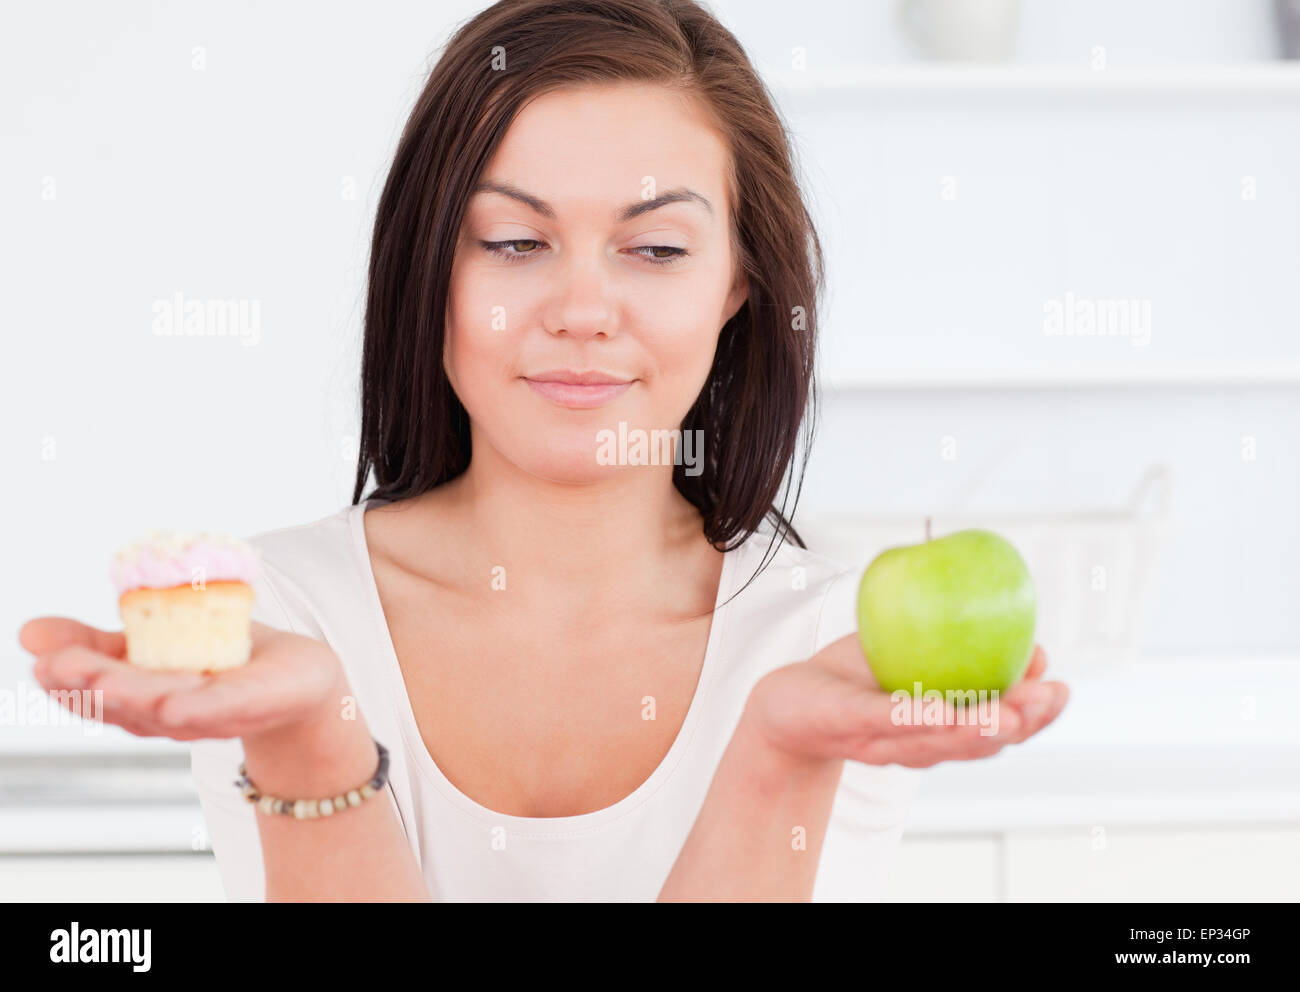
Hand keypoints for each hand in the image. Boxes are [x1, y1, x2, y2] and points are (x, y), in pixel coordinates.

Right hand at [20, 617, 346, 742]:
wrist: (299, 682)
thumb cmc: (222, 659)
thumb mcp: (156, 642)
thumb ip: (98, 641)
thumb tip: (28, 632)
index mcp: (142, 697)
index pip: (95, 691)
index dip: (65, 676)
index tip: (36, 653)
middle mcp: (169, 713)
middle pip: (124, 703)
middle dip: (89, 684)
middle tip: (54, 666)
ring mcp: (210, 714)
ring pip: (165, 708)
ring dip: (133, 697)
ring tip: (99, 681)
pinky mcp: (252, 704)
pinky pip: (223, 708)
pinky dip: (199, 709)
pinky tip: (174, 705)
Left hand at [744, 634, 1068, 768]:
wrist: (787, 706)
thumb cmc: (855, 678)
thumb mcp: (909, 652)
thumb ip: (956, 637)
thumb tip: (1006, 606)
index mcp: (942, 728)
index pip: (999, 728)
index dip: (1036, 716)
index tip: (1064, 691)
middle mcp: (921, 743)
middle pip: (979, 742)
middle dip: (1019, 724)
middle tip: (1049, 699)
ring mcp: (886, 740)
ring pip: (939, 742)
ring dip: (978, 729)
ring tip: (1010, 713)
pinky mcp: (850, 727)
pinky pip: (887, 722)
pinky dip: (917, 717)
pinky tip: (944, 709)